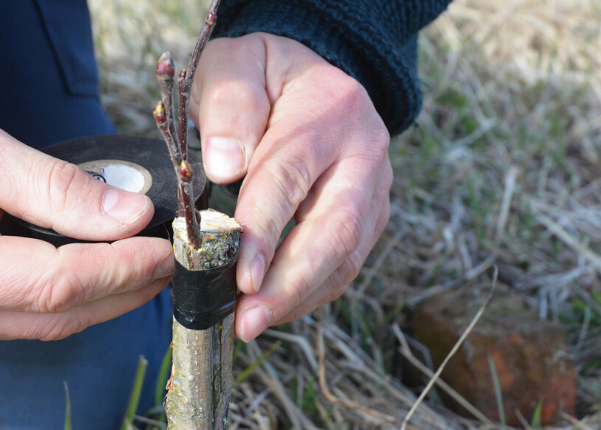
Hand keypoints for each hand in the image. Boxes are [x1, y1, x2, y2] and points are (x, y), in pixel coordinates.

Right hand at [0, 87, 172, 348]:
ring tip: (143, 265)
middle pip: (58, 317)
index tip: (167, 248)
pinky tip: (96, 273)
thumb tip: (133, 217)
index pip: (59, 285)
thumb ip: (61, 189)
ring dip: (101, 298)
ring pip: (45, 326)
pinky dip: (67, 301)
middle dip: (124, 289)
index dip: (123, 268)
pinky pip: (21, 321)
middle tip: (168, 259)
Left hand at [192, 33, 391, 340]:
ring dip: (300, 297)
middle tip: (249, 320)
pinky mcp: (369, 213)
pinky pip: (346, 262)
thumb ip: (228, 104)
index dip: (264, 230)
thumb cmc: (263, 73)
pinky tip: (276, 306)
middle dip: (291, 283)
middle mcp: (364, 152)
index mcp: (329, 110)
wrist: (311, 74)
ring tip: (253, 323)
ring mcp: (374, 187)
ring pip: (346, 256)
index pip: (291, 176)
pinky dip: (311, 291)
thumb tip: (226, 166)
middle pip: (336, 229)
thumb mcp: (236, 64)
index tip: (240, 275)